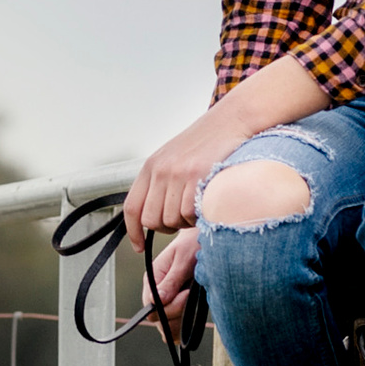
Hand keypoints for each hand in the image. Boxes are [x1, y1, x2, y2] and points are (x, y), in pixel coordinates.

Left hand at [123, 102, 254, 239]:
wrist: (232, 120)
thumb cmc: (208, 141)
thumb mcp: (175, 157)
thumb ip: (161, 182)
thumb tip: (154, 214)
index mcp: (151, 166)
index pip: (132, 207)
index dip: (133, 232)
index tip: (138, 246)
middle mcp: (161, 171)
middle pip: (152, 220)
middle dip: (167, 227)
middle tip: (182, 218)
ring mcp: (178, 174)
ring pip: (172, 220)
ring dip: (186, 221)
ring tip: (197, 205)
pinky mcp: (198, 177)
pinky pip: (191, 213)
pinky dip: (199, 215)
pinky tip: (207, 202)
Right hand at [144, 226, 198, 329]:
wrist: (206, 240)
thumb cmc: (194, 244)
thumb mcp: (183, 259)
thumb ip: (171, 281)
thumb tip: (158, 302)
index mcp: (153, 279)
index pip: (150, 306)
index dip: (169, 306)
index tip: (186, 294)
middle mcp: (156, 292)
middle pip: (157, 319)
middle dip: (176, 313)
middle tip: (191, 295)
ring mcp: (166, 301)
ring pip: (166, 326)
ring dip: (181, 320)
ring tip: (193, 302)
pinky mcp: (177, 307)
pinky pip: (175, 327)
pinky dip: (183, 325)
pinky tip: (191, 316)